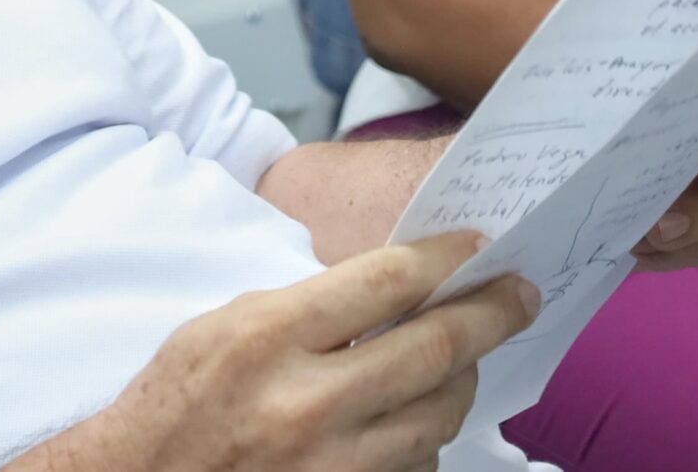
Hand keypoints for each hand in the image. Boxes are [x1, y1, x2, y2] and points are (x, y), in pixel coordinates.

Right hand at [31, 231, 538, 471]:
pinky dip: (427, 438)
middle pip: (435, 350)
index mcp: (269, 337)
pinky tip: (418, 418)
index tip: (477, 248)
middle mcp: (308, 403)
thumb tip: (393, 287)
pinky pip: (416, 467)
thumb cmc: (177, 399)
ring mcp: (332, 465)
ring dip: (463, 381)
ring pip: (438, 416)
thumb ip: (308, 307)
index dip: (444, 258)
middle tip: (520, 293)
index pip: (386, 282)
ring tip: (467, 359)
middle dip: (491, 315)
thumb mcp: (226, 325)